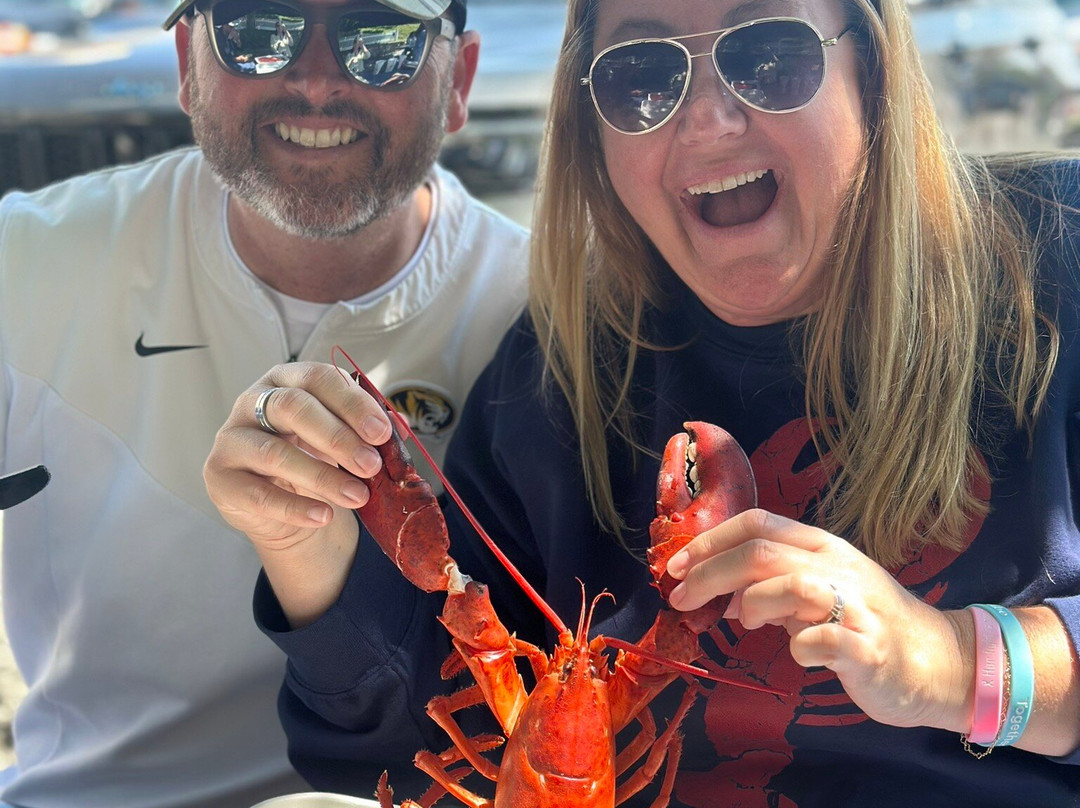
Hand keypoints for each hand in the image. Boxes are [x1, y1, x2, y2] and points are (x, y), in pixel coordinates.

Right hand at [203, 362, 392, 624]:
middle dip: (339, 437)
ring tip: (358, 496)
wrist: (277, 502)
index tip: (382, 433)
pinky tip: (324, 516)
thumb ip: (364, 430)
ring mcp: (232, 438)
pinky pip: (259, 494)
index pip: (319, 378)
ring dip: (323, 477)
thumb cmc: (311, 456)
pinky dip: (295, 508)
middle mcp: (253, 401)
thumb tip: (397, 429)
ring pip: (276, 453)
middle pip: (293, 408)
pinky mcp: (219, 476)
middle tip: (372, 466)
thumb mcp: (338, 438)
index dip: (352, 404)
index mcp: (286, 379)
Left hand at [665, 509, 971, 733]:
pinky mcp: (869, 648)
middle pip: (761, 554)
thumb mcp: (816, 592)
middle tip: (682, 598)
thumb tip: (719, 592)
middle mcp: (837, 567)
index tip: (676, 565)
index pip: (758, 523)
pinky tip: (798, 653)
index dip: (710, 540)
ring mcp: (856, 606)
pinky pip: (824, 640)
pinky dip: (800, 647)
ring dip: (755, 604)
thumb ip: (771, 585)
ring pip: (792, 585)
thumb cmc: (866, 624)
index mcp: (821, 547)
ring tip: (745, 623)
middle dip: (710, 573)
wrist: (938, 662)